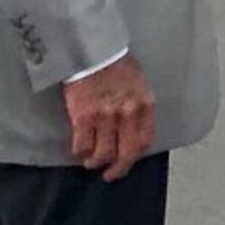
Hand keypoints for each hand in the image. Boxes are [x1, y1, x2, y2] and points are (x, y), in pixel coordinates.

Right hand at [65, 54, 156, 179]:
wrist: (91, 49)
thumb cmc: (115, 64)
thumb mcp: (138, 83)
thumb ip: (138, 106)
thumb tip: (133, 128)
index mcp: (144, 104)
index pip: (145, 140)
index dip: (135, 157)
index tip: (127, 162)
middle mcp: (128, 113)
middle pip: (126, 153)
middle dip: (118, 169)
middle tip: (110, 174)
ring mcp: (105, 117)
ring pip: (103, 154)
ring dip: (96, 162)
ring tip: (91, 162)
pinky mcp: (83, 117)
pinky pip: (82, 146)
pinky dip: (80, 152)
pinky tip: (79, 150)